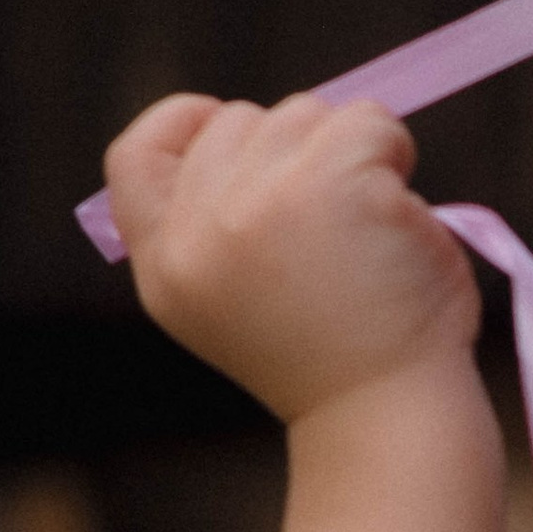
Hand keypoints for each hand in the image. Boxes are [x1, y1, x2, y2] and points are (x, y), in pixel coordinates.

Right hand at [102, 91, 479, 425]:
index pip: (133, 157)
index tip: (238, 137)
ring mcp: (265, 204)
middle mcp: (201, 233)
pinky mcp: (336, 184)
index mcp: (166, 266)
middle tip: (329, 231)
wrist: (388, 418)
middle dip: (292, 152)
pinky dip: (395, 154)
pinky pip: (371, 122)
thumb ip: (215, 226)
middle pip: (237, 122)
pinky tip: (398, 224)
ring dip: (350, 156)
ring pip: (305, 113)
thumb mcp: (236, 302)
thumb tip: (251, 129)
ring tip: (366, 236)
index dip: (182, 126)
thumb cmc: (333, 358)